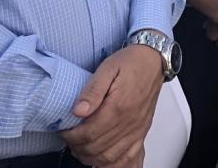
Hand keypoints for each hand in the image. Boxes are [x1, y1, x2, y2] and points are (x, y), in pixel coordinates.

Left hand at [61, 45, 162, 166]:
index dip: (71, 136)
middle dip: (77, 147)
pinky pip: (129, 157)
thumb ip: (92, 90)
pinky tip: (102, 160)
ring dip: (91, 157)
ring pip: (110, 157)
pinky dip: (113, 163)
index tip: (63, 130)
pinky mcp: (142, 131)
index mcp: (118, 107)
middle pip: (97, 148)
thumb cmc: (131, 62)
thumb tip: (78, 111)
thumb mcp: (107, 68)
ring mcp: (137, 129)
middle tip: (69, 138)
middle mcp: (129, 122)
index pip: (88, 133)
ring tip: (80, 148)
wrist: (155, 60)